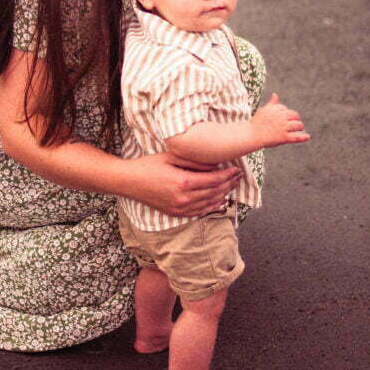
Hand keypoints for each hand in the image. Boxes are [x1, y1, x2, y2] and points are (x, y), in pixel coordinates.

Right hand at [126, 153, 242, 217]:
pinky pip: (199, 212)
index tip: (236, 169)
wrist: (130, 182)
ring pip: (209, 204)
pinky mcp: (176, 213)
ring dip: (223, 195)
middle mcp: (183, 198)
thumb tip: (214, 164)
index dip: (227, 175)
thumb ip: (194, 161)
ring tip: (232, 186)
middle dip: (229, 184)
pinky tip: (220, 201)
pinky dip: (212, 207)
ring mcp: (179, 208)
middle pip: (214, 192)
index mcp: (183, 182)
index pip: (213, 180)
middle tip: (238, 176)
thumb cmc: (149, 165)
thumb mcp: (172, 157)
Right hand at [251, 93, 309, 147]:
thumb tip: (275, 94)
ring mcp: (283, 127)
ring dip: (299, 127)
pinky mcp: (283, 137)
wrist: (250, 135)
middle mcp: (281, 117)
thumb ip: (272, 103)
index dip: (286, 114)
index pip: (286, 109)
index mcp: (276, 109)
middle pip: (295, 115)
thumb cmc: (256, 123)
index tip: (282, 119)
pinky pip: (296, 137)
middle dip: (296, 119)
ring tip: (298, 130)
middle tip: (295, 124)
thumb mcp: (264, 111)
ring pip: (298, 125)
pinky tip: (307, 137)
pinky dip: (302, 137)